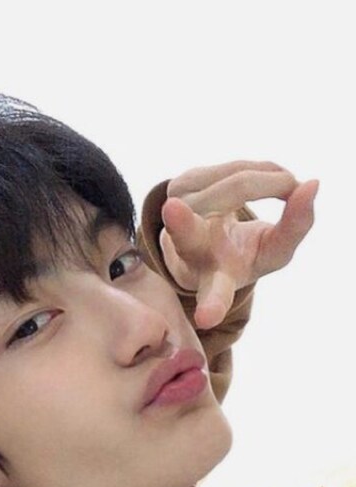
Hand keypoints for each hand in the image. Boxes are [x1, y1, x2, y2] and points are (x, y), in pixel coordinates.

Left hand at [160, 161, 317, 329]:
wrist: (207, 238)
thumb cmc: (242, 252)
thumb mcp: (274, 252)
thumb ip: (295, 227)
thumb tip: (310, 185)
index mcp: (211, 278)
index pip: (213, 294)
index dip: (213, 306)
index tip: (205, 318)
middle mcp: (187, 249)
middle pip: (235, 208)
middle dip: (259, 188)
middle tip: (294, 183)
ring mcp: (177, 215)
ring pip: (234, 181)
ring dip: (268, 177)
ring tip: (284, 186)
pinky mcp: (179, 186)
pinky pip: (227, 167)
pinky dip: (257, 168)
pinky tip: (265, 178)